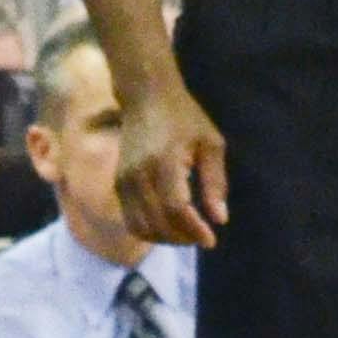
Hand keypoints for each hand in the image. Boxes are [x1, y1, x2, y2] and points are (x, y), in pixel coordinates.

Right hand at [117, 76, 229, 248]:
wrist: (146, 98)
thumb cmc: (184, 118)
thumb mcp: (210, 143)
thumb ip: (215, 181)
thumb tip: (220, 219)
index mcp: (164, 162)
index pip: (176, 208)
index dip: (193, 229)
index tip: (211, 239)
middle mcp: (139, 175)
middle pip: (157, 223)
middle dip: (181, 239)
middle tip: (201, 238)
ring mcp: (124, 182)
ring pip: (140, 227)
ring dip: (164, 239)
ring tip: (186, 235)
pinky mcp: (118, 185)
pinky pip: (131, 219)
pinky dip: (150, 230)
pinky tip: (169, 226)